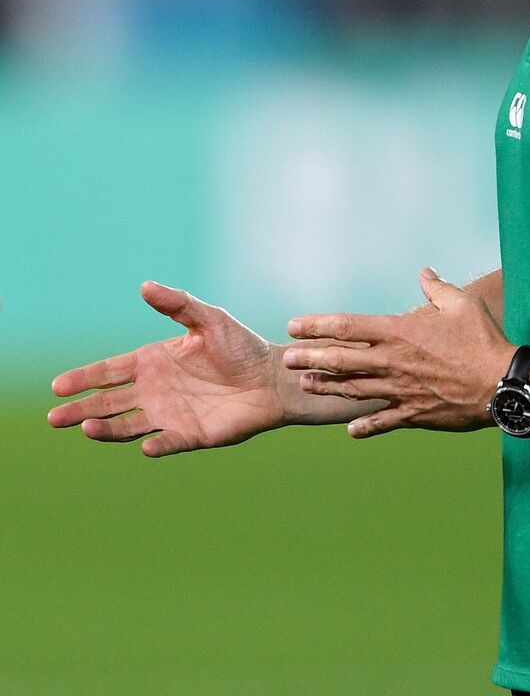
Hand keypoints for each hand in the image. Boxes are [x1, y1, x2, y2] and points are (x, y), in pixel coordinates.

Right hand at [48, 282, 288, 457]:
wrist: (272, 376)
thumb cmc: (240, 346)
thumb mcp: (209, 318)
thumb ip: (177, 304)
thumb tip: (145, 285)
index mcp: (154, 362)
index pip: (110, 371)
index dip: (84, 378)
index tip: (58, 386)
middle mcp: (155, 391)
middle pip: (109, 402)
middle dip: (81, 408)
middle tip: (53, 417)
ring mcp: (171, 415)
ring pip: (129, 426)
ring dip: (107, 429)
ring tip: (85, 427)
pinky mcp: (192, 435)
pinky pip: (169, 442)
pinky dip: (157, 445)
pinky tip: (145, 446)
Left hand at [284, 268, 513, 438]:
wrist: (502, 382)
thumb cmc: (482, 339)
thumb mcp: (461, 303)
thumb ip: (436, 288)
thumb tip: (424, 272)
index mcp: (399, 332)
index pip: (347, 327)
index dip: (316, 325)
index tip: (294, 325)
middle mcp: (393, 362)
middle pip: (341, 360)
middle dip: (310, 358)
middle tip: (286, 359)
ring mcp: (400, 390)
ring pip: (354, 390)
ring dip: (327, 387)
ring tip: (305, 384)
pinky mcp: (414, 413)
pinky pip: (383, 421)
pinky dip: (365, 425)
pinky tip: (349, 430)